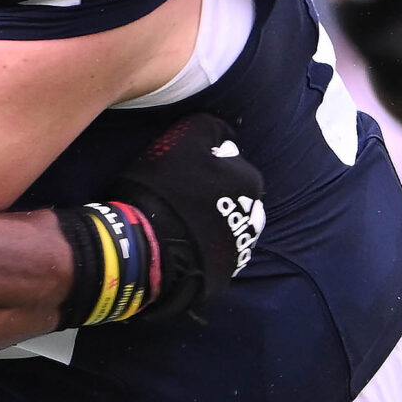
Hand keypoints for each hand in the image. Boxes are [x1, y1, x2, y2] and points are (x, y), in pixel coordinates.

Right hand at [101, 112, 264, 319]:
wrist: (149, 250)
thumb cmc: (165, 189)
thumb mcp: (182, 140)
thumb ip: (208, 127)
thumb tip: (222, 131)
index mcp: (248, 181)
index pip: (229, 160)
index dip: (204, 161)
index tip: (181, 167)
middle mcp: (252, 216)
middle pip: (234, 195)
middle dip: (215, 192)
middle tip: (182, 193)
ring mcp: (238, 249)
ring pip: (228, 225)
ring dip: (213, 220)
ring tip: (184, 220)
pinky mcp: (221, 274)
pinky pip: (215, 253)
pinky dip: (204, 247)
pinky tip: (183, 242)